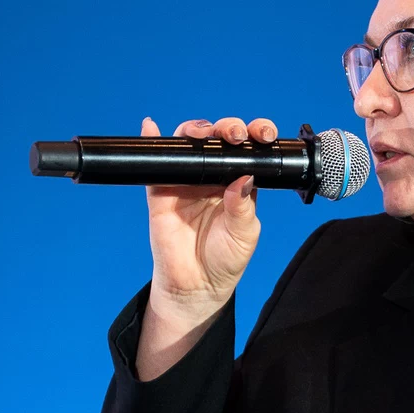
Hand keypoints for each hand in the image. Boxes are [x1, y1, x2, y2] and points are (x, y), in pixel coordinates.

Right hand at [135, 114, 277, 380]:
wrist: (196, 285)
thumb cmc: (225, 260)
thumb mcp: (244, 234)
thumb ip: (243, 206)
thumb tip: (244, 176)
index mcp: (239, 182)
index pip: (248, 150)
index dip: (256, 134)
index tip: (262, 134)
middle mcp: (214, 176)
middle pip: (218, 139)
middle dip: (227, 127)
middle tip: (232, 135)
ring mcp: (187, 180)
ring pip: (189, 143)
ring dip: (194, 129)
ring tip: (200, 133)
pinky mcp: (161, 190)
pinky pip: (156, 162)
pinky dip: (152, 140)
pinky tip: (151, 126)